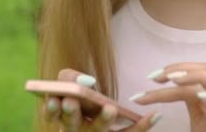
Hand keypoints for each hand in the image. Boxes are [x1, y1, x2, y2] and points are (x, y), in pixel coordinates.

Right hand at [42, 68, 161, 131]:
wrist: (100, 118)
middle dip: (70, 113)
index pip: (51, 113)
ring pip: (98, 130)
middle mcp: (75, 129)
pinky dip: (142, 126)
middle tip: (71, 103)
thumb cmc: (80, 99)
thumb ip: (70, 78)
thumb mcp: (71, 83)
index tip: (53, 99)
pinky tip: (155, 115)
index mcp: (61, 114)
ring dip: (102, 120)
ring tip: (110, 108)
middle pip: (71, 124)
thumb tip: (85, 81)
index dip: (50, 108)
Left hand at [129, 62, 205, 131]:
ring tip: (175, 80)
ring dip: (197, 77)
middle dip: (181, 69)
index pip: (194, 70)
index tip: (151, 77)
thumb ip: (184, 95)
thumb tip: (158, 81)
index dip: (174, 69)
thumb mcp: (195, 114)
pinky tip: (202, 97)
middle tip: (157, 77)